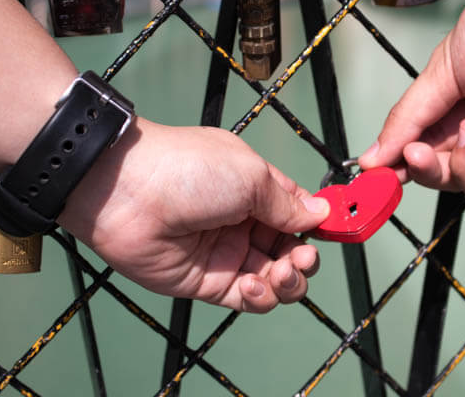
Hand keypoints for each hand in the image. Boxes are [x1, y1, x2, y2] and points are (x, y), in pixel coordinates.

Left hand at [59, 120, 329, 312]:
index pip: (297, 212)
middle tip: (303, 257)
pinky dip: (261, 296)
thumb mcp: (251, 176)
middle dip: (305, 257)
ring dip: (288, 280)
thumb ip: (287, 202)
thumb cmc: (187, 169)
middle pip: (290, 248)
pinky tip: (256, 283)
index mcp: (255, 188)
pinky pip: (247, 296)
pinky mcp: (207, 282)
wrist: (126, 193)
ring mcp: (225, 252)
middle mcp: (242, 221)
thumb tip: (319, 213)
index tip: (338, 231)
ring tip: (282, 272)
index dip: (318, 224)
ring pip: (274, 276)